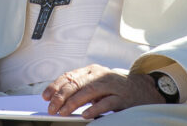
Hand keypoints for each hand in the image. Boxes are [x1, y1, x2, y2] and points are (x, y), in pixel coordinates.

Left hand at [42, 64, 163, 118]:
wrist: (141, 89)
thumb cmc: (113, 88)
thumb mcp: (95, 84)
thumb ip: (80, 88)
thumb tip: (57, 98)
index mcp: (92, 70)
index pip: (70, 76)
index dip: (56, 85)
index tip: (45, 96)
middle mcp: (101, 75)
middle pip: (78, 82)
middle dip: (62, 95)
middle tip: (51, 107)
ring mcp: (112, 85)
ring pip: (90, 91)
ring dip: (75, 102)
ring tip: (63, 112)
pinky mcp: (122, 97)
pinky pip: (107, 102)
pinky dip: (95, 109)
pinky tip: (85, 115)